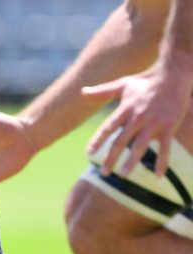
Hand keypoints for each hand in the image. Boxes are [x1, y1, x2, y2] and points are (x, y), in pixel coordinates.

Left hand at [83, 63, 192, 177]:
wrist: (172, 77)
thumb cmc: (145, 82)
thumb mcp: (122, 85)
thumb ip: (102, 91)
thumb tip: (82, 92)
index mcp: (124, 109)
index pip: (107, 128)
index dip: (98, 141)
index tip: (89, 153)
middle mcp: (137, 118)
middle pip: (121, 141)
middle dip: (111, 158)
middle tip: (103, 173)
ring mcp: (153, 124)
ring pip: (140, 147)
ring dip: (131, 163)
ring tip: (123, 176)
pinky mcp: (168, 127)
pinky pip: (165, 149)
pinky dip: (162, 162)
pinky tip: (158, 176)